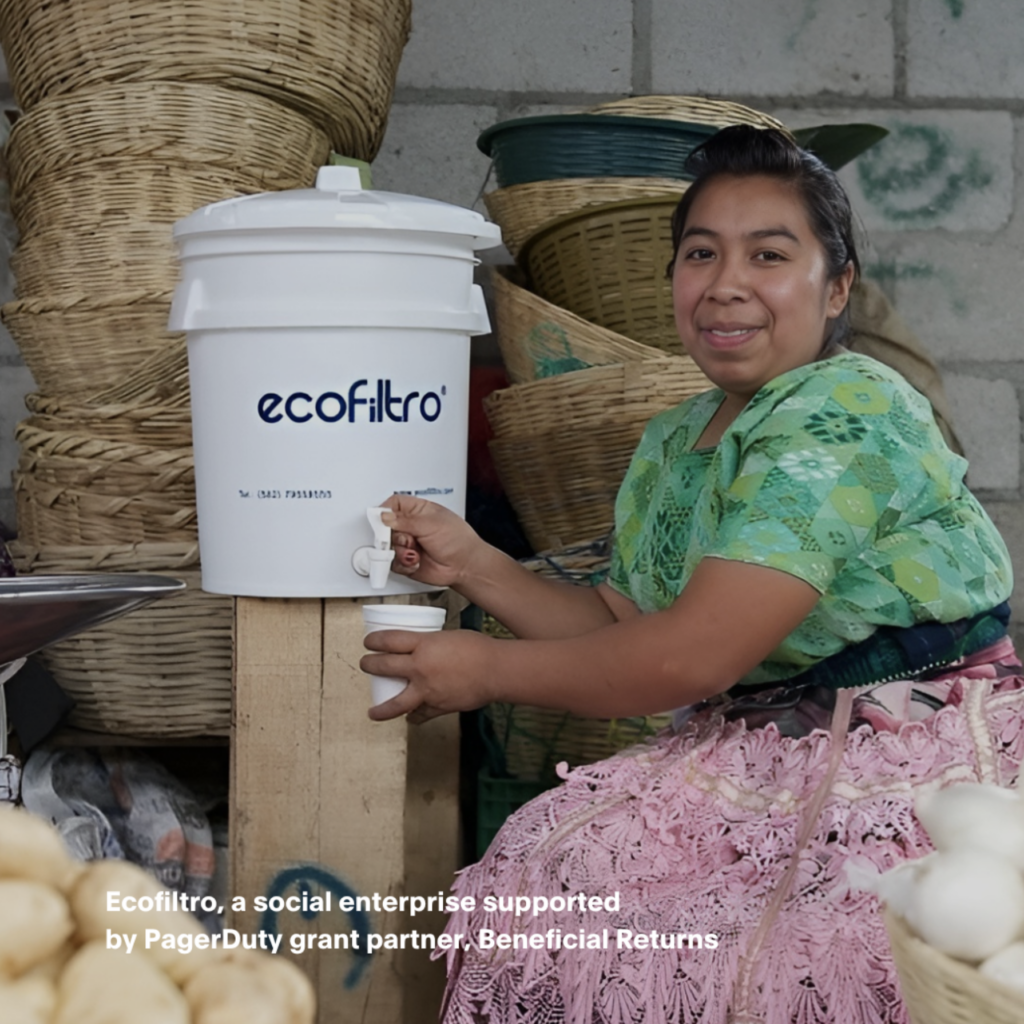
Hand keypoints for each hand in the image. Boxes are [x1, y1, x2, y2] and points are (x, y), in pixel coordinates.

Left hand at [362, 628, 495, 723]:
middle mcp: (420, 667)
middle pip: (383, 666)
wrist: (496, 670)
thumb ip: (430, 644)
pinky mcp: (437, 706)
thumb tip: (421, 649)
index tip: (369, 642)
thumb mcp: (448, 636)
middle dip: (369, 665)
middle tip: (366, 664)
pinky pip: (420, 715)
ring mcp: (427, 690)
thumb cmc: (478, 649)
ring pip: (395, 703)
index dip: (374, 640)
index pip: (388, 640)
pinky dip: (414, 717)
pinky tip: (410, 717)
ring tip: (372, 712)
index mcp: (424, 645)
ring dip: (381, 708)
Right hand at [379, 494, 484, 588]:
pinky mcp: (406, 561)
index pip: (393, 504)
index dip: (384, 511)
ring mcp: (407, 544)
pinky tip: (416, 562)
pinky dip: (403, 564)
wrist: (465, 566)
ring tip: (415, 553)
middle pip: (385, 527)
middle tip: (405, 540)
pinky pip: (393, 562)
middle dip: (393, 536)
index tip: (381, 520)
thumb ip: (405, 521)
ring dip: (400, 551)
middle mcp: (410, 526)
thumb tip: (384, 517)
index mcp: (417, 510)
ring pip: (388, 546)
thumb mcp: (431, 524)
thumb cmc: (457, 540)